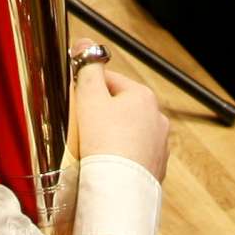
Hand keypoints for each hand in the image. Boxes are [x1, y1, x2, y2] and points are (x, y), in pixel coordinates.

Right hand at [73, 60, 167, 180]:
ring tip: (91, 150)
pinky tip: (105, 165)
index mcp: (143, 96)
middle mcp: (157, 118)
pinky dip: (119, 157)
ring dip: (110, 137)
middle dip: (99, 115)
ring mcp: (159, 145)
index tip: (75, 102)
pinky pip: (132, 156)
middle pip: (119, 108)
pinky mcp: (155, 168)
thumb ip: (87, 69)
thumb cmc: (105, 143)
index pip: (110, 81)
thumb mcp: (89, 98)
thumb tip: (85, 44)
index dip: (87, 89)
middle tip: (80, 127)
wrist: (118, 191)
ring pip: (127, 132)